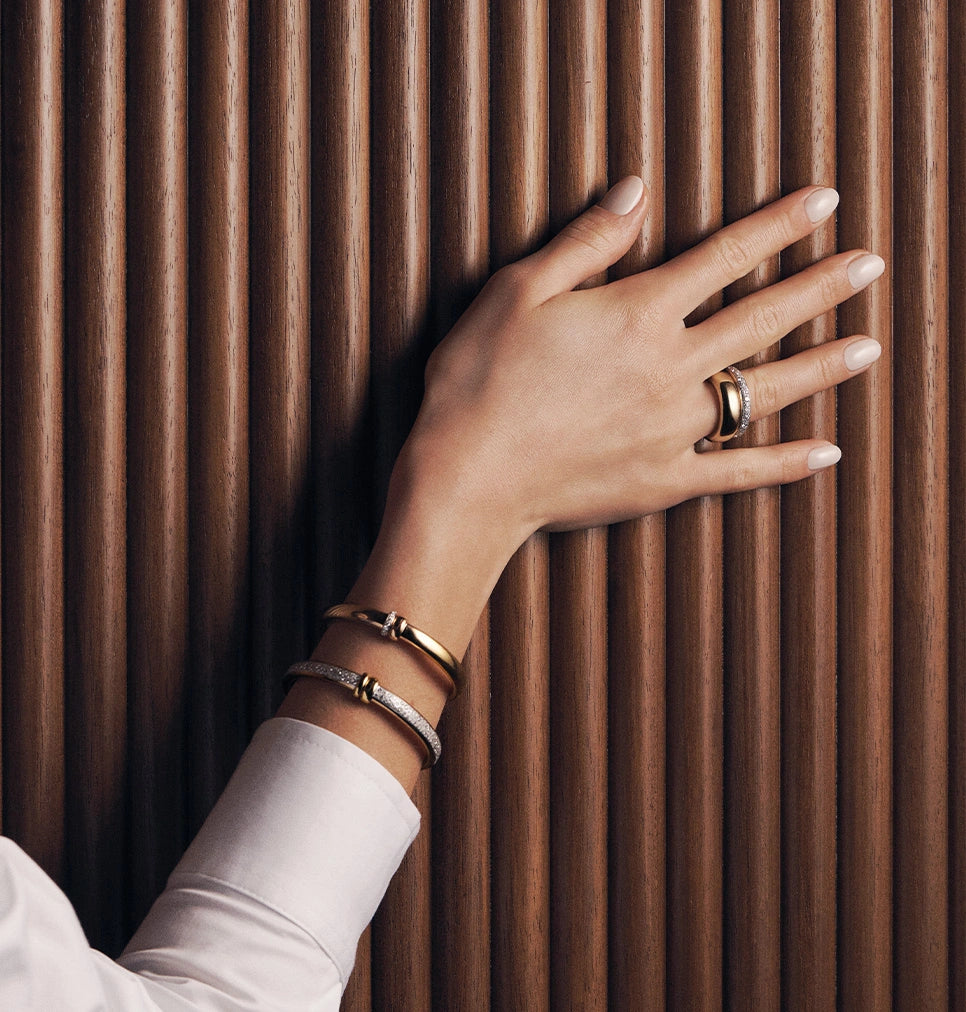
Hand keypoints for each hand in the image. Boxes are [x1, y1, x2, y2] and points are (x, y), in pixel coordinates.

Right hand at [404, 177, 881, 549]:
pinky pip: (739, 472)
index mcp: (637, 314)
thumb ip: (587, 242)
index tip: (824, 202)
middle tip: (871, 264)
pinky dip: (785, 465)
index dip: (779, 226)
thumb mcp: (519, 291)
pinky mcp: (663, 482)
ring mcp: (672, 430)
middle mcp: (668, 369)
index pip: (725, 257)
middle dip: (821, 286)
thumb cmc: (479, 381)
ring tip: (869, 348)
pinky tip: (827, 454)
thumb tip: (636, 190)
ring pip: (764, 392)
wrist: (467, 478)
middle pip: (761, 319)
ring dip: (822, 366)